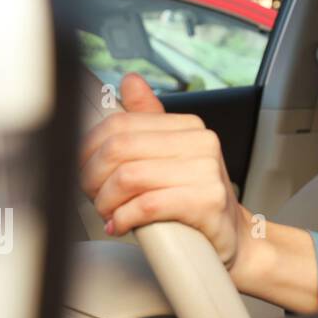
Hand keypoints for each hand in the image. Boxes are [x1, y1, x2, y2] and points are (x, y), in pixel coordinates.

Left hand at [79, 73, 251, 272]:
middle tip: (94, 197)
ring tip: (109, 213)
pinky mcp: (207, 201)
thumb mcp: (173, 156)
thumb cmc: (197, 199)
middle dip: (92, 177)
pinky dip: (125, 218)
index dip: (88, 150)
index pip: (120, 124)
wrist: (233, 236)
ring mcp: (207, 171)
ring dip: (106, 201)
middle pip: (119, 148)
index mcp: (189, 127)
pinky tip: (122, 224)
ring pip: (129, 177)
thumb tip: (130, 82)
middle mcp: (201, 142)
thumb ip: (149, 120)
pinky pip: (148, 204)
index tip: (85, 171)